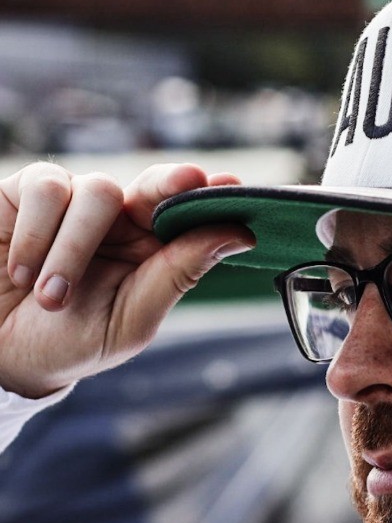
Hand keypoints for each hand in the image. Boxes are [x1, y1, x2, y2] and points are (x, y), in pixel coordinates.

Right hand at [0, 162, 254, 397]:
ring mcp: (78, 202)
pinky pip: (46, 188)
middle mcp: (123, 220)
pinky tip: (21, 271)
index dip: (213, 196)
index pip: (191, 213)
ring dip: (75, 249)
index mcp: (155, 249)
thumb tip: (238, 236)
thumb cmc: (67, 341)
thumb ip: (178, 275)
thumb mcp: (130, 320)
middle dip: (174, 182)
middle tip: (190, 180)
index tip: (233, 185)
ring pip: (100, 190)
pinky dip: (35, 234)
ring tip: (51, 298)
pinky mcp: (29, 192)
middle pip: (158, 183)